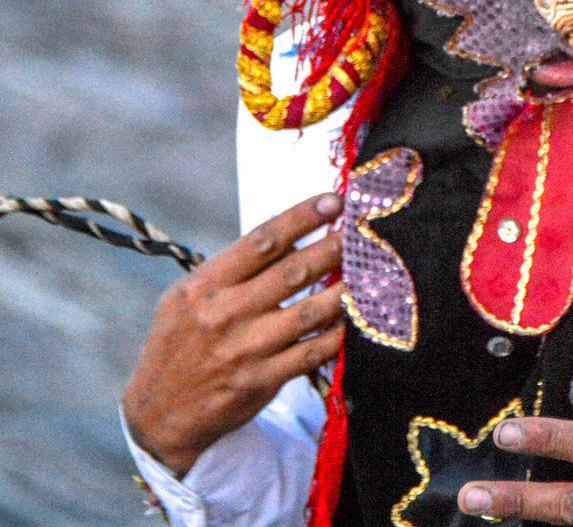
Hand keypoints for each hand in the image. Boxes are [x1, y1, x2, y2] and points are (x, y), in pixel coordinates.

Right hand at [123, 193, 343, 476]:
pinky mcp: (262, 381)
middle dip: (333, 247)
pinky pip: (310, 353)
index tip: (333, 201)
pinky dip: (336, 336)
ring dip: (344, 290)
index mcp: (207, 283)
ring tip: (371, 272)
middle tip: (362, 230)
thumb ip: (233, 268)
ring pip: (309, 313)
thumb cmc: (180, 340)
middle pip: (293, 272)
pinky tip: (355, 320)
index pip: (263, 240)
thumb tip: (290, 238)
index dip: (302, 217)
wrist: (160, 413)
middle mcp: (227, 312)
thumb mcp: (188, 294)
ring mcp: (247, 349)